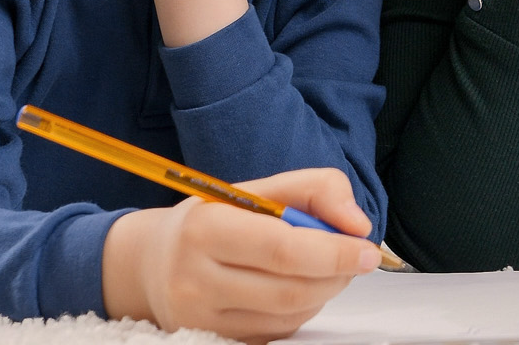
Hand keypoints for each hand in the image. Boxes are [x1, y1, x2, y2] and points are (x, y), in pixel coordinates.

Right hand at [102, 167, 378, 343]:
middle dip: (336, 274)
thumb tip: (358, 224)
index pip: (282, 249)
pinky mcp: (212, 339)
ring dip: (324, 291)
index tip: (367, 248)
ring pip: (289, 314)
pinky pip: (278, 331)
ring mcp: (201, 318)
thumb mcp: (257, 188)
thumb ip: (315, 190)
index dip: (333, 251)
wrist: (152, 263)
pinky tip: (298, 287)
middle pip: (290, 289)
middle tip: (357, 258)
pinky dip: (303, 309)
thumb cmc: (213, 219)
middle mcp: (196, 278)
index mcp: (206, 228)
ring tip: (326, 267)